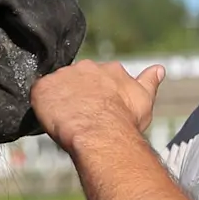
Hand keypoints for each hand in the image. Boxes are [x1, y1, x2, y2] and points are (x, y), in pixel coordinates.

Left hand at [29, 62, 163, 154]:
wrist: (102, 132)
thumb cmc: (125, 121)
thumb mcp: (144, 100)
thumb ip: (149, 81)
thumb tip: (159, 69)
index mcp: (110, 69)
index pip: (100, 76)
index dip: (97, 93)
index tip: (98, 107)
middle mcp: (86, 67)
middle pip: (77, 78)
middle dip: (77, 93)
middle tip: (80, 115)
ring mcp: (63, 76)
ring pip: (57, 85)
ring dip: (59, 99)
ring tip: (64, 119)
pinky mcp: (43, 88)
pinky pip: (39, 93)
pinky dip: (42, 104)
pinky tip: (49, 118)